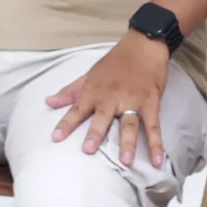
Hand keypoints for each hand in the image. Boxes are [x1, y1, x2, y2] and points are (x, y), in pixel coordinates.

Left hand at [48, 32, 169, 166]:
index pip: (77, 108)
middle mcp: (112, 97)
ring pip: (129, 124)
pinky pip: (153, 125)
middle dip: (95, 133)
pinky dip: (156, 143)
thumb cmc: (115, 61)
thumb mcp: (90, 74)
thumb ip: (71, 91)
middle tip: (88, 150)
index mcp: (95, 91)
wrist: (143, 44)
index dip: (66, 123)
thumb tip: (49, 102)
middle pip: (102, 118)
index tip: (56, 137)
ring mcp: (133, 100)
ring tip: (125, 161)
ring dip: (128, 142)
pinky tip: (157, 160)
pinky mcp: (151, 102)